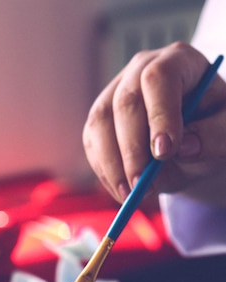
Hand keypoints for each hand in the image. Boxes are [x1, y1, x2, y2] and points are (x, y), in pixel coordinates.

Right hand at [84, 42, 225, 206]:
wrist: (195, 139)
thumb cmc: (214, 127)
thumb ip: (216, 135)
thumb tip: (184, 147)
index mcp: (178, 61)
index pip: (159, 78)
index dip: (159, 115)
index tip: (164, 153)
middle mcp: (140, 70)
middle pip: (125, 103)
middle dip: (132, 150)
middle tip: (143, 185)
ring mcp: (114, 93)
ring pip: (100, 124)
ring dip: (112, 165)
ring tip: (131, 195)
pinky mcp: (99, 121)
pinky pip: (92, 145)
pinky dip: (105, 172)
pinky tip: (123, 192)